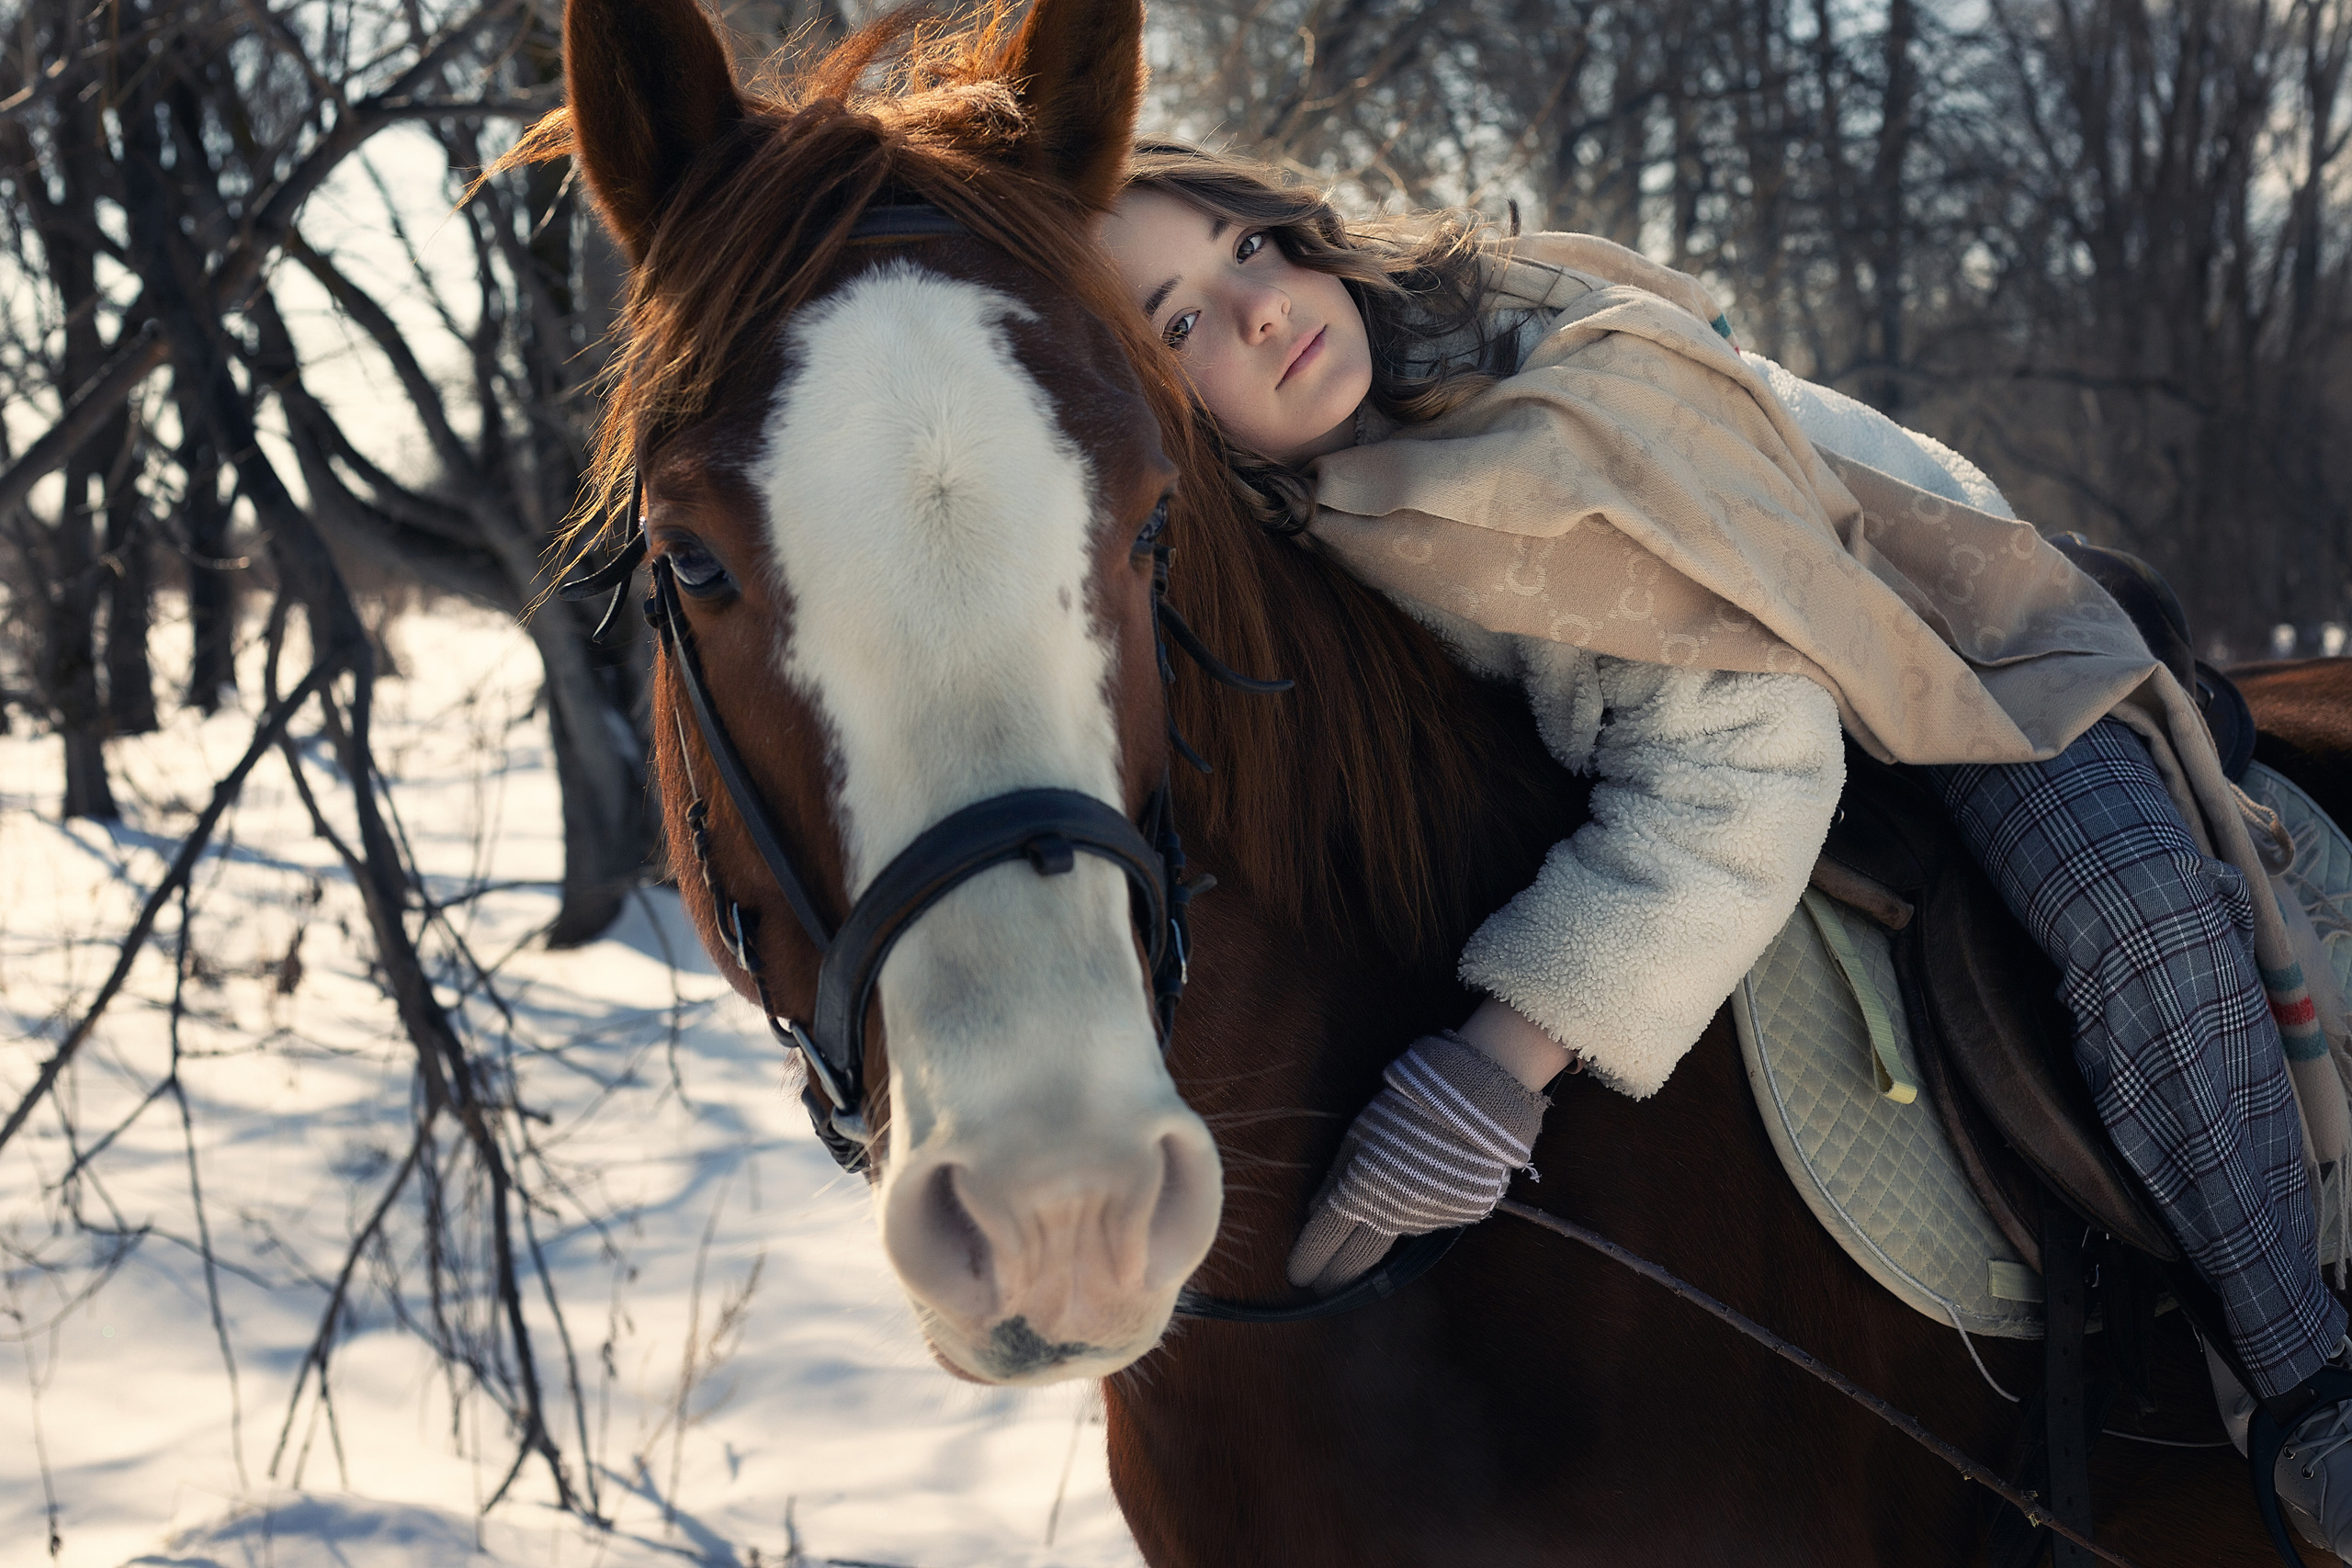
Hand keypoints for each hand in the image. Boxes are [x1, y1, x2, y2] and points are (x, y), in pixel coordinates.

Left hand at [1285, 1031, 1551, 1292]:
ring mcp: (1429, 1219)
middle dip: (1338, 1277)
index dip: (1308, 1260)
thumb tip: (1313, 1214)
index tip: (1299, 1276)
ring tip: (1395, 1190)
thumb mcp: (1360, 1134)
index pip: (1325, 1239)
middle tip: (1326, 1286)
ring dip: (1385, 1226)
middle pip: (1357, 1260)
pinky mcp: (1460, 1217)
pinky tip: (1427, 1180)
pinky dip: (1421, 1209)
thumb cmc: (1405, 1107)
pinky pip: (1430, 1220)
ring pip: (1396, 1234)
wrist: (1476, 1098)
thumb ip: (1335, 1177)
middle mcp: (1394, 1213)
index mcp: (1361, 1189)